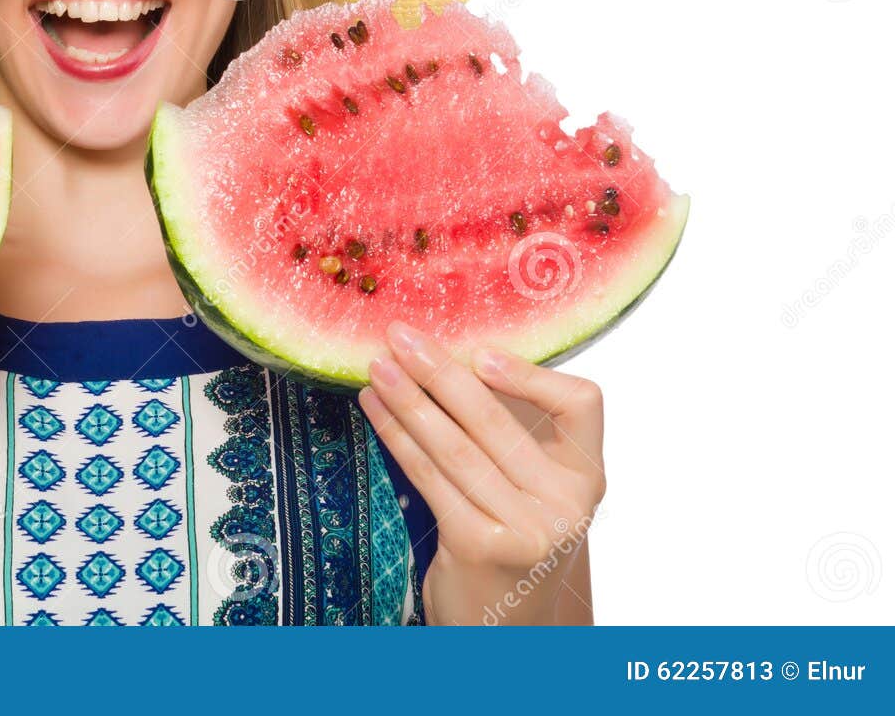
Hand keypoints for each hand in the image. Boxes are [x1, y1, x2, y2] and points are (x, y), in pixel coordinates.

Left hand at [357, 320, 604, 625]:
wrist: (501, 625)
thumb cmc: (508, 537)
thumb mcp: (528, 486)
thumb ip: (510, 431)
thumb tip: (451, 354)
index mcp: (586, 476)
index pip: (582, 404)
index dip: (533, 373)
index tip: (480, 350)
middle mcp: (567, 503)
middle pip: (497, 420)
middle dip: (440, 371)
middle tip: (400, 334)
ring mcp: (528, 528)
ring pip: (456, 446)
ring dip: (408, 399)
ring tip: (376, 366)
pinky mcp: (482, 546)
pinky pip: (430, 476)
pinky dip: (397, 436)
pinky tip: (374, 409)